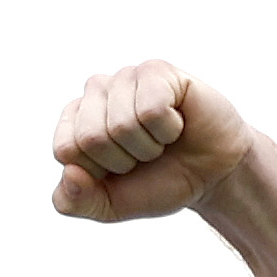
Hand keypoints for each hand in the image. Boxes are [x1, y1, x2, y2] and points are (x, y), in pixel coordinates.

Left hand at [49, 60, 258, 224]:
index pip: (65, 149)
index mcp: (73, 122)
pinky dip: (168, 129)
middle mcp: (96, 92)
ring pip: (121, 125)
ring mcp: (126, 77)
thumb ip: (73, 202)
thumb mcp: (106, 206)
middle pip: (90, 137)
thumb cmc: (156, 182)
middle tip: (145, 154)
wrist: (211, 176)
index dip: (97, 171)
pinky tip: (177, 122)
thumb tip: (69, 173)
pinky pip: (151, 109)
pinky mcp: (156, 70)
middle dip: (123, 160)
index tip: (120, 168)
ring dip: (148, 146)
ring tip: (162, 139)